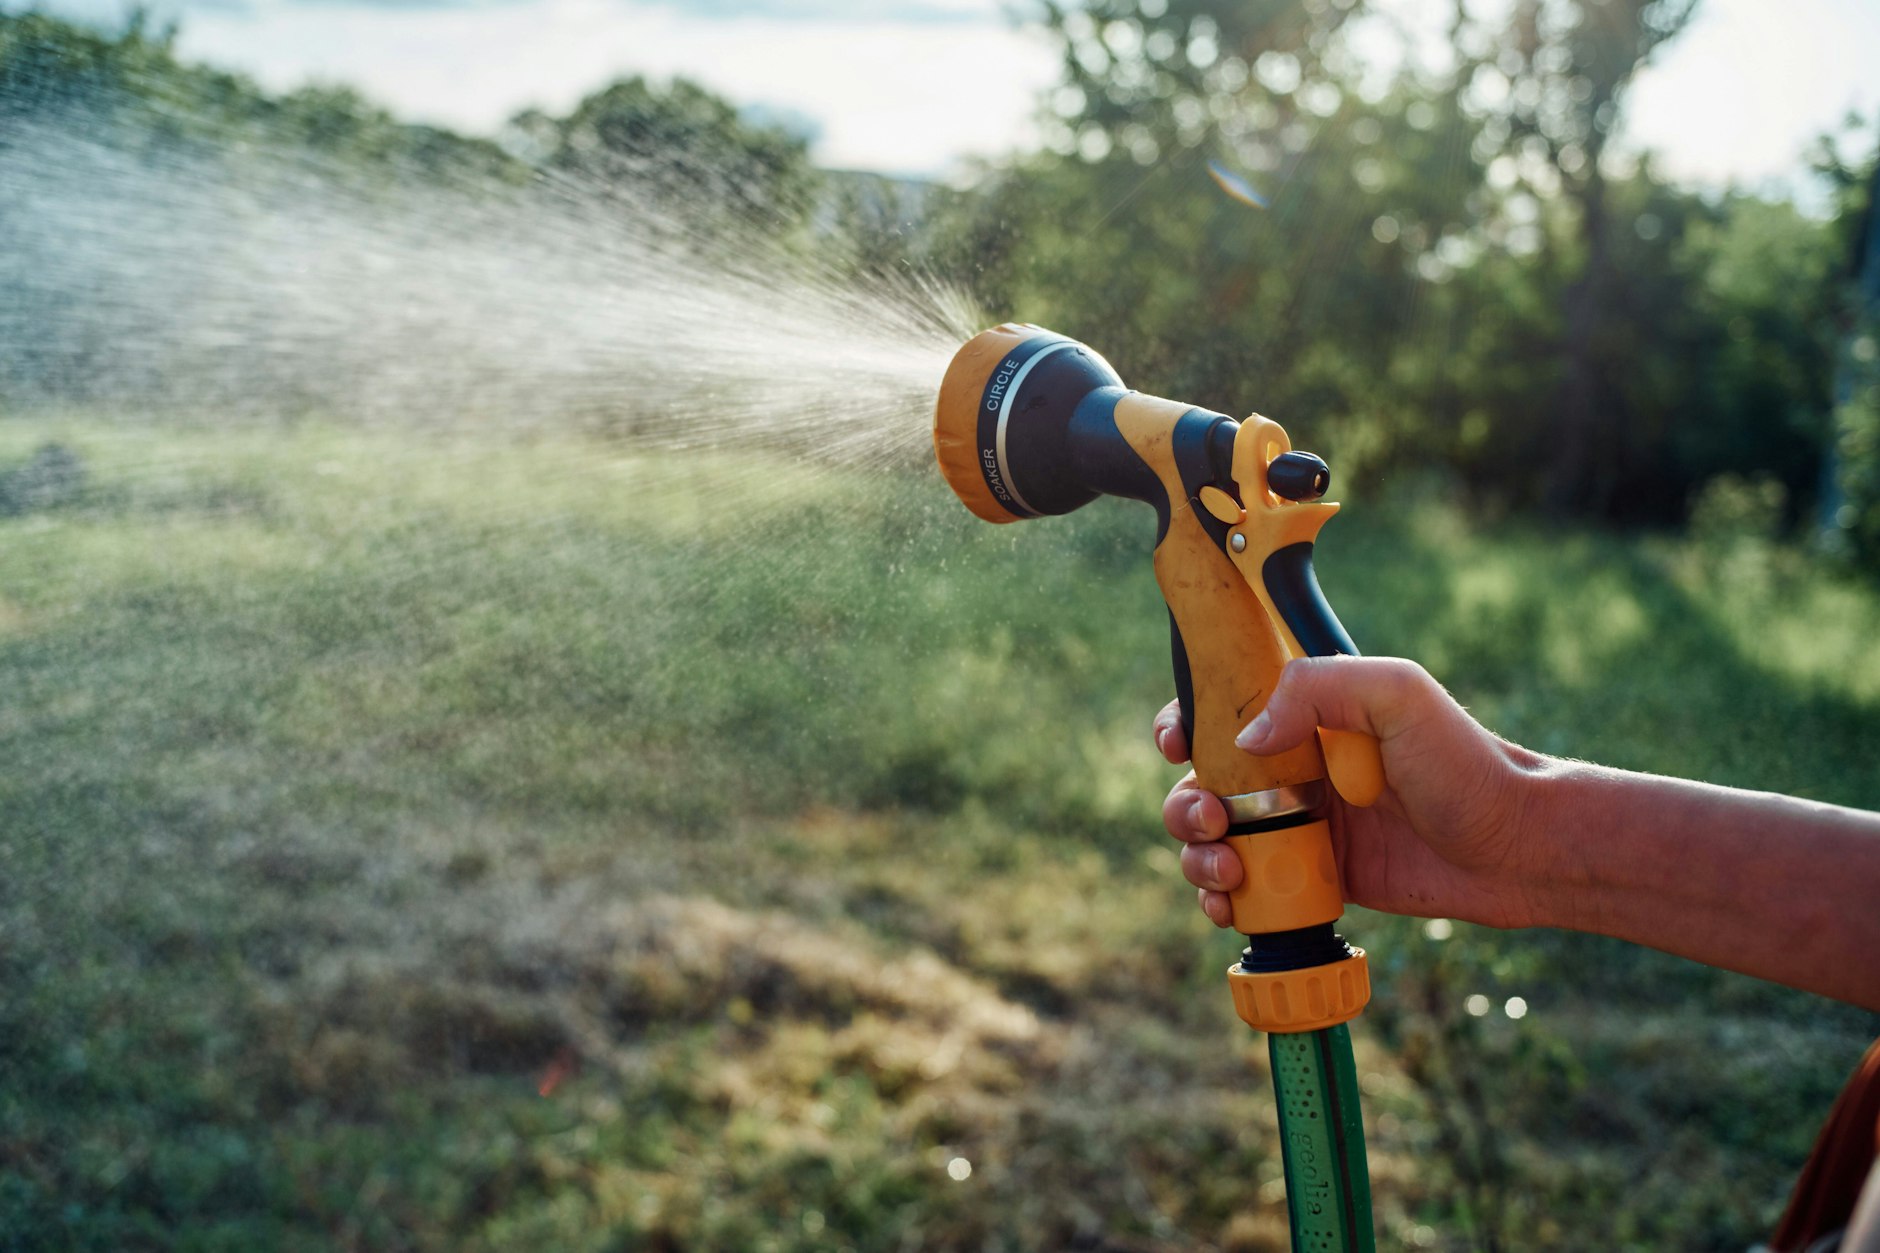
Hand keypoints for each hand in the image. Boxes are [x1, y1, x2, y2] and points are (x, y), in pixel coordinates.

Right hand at [1154, 657, 1555, 929]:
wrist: (1518, 849)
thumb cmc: (1467, 761)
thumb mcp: (1397, 695)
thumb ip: (1316, 690)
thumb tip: (1244, 742)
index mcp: (1305, 716)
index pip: (1219, 710)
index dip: (1182, 723)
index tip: (1178, 747)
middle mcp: (1293, 769)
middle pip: (1200, 782)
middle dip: (1183, 804)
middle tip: (1212, 821)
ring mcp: (1300, 828)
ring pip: (1211, 840)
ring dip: (1195, 856)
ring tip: (1227, 872)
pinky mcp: (1313, 882)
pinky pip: (1247, 892)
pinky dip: (1221, 902)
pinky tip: (1232, 908)